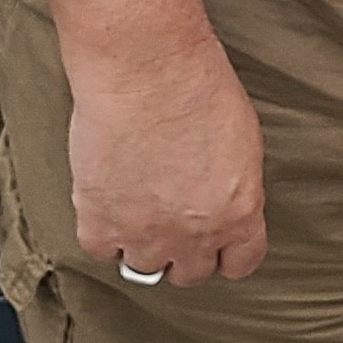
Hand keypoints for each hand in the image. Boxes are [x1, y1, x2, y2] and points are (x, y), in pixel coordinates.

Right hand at [67, 17, 267, 285]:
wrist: (145, 70)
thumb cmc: (197, 86)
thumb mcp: (242, 141)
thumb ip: (234, 185)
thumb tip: (221, 199)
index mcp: (239, 213)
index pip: (241, 263)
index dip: (226, 253)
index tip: (215, 244)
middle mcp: (195, 235)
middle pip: (190, 273)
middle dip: (183, 250)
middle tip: (170, 221)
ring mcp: (145, 235)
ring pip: (143, 268)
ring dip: (140, 244)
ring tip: (135, 210)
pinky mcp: (100, 223)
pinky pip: (101, 250)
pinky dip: (102, 230)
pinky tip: (106, 202)